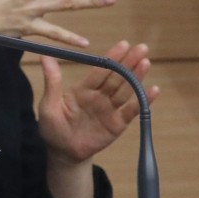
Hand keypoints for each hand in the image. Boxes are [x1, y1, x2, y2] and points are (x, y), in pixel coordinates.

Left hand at [37, 40, 160, 165]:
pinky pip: (132, 111)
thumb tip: (46, 56)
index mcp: (83, 89)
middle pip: (117, 77)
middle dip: (129, 62)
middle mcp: (99, 96)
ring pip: (126, 90)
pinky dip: (143, 101)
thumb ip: (52, 81)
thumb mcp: (49, 104)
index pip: (100, 70)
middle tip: (142, 47)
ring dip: (136, 77)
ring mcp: (109, 110)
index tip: (124, 44)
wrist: (62, 153)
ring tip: (146, 63)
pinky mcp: (117, 124)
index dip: (112, 57)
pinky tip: (153, 90)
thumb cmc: (52, 127)